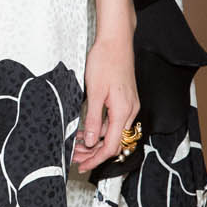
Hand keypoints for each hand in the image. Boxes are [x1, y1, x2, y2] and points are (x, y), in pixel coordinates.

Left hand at [72, 32, 139, 174]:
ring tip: (78, 146)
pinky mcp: (126, 100)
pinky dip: (101, 129)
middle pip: (113, 142)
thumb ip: (93, 118)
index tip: (83, 164)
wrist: (116, 41)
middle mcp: (130, 111)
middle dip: (94, 153)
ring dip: (96, 142)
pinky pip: (115, 123)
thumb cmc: (106, 61)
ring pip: (113, 133)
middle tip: (76, 157)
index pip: (110, 146)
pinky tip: (88, 129)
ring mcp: (129, 106)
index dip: (96, 159)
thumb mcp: (94, 92)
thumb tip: (89, 140)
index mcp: (123, 112)